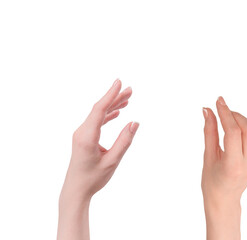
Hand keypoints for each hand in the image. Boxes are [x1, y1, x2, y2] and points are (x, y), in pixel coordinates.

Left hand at [60, 79, 138, 200]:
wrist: (75, 190)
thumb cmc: (93, 178)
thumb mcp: (112, 161)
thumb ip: (124, 141)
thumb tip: (135, 123)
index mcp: (87, 137)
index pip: (99, 110)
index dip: (110, 95)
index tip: (119, 83)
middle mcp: (82, 132)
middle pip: (99, 109)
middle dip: (115, 98)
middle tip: (130, 90)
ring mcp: (81, 134)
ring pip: (98, 114)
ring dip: (112, 106)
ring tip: (128, 99)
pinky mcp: (83, 138)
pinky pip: (96, 121)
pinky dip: (107, 115)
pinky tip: (117, 112)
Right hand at [201, 96, 246, 239]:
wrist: (225, 198)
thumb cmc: (212, 179)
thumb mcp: (207, 156)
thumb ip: (209, 131)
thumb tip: (208, 110)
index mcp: (232, 165)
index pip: (232, 132)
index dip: (225, 113)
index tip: (219, 101)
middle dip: (236, 115)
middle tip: (224, 113)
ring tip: (235, 123)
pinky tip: (246, 131)